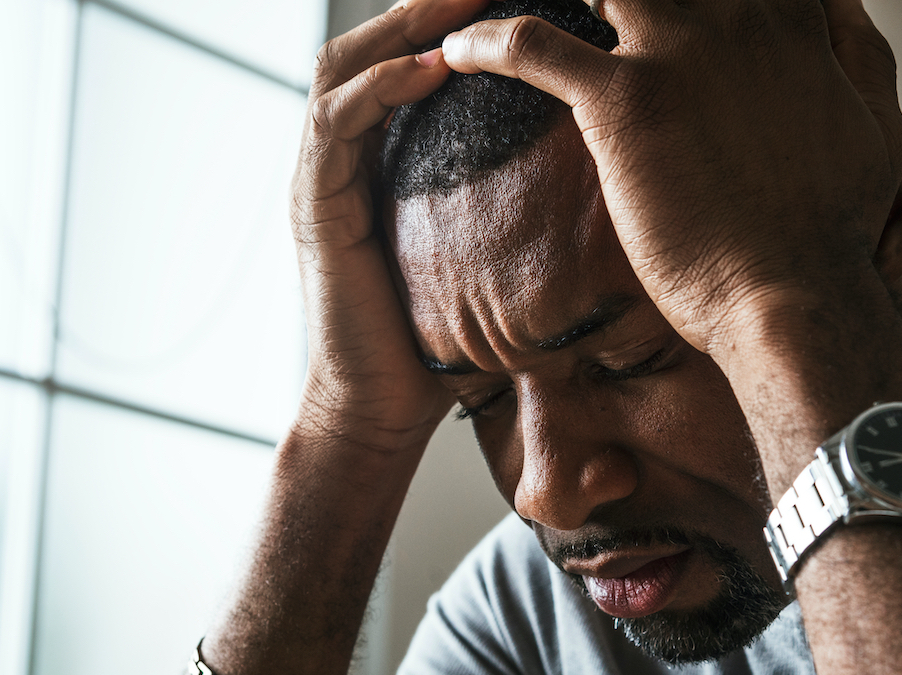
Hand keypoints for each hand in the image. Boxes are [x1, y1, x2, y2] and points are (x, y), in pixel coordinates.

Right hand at [291, 0, 487, 448]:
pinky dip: (382, 87)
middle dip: (426, 7)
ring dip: (402, 27)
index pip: (404, 64)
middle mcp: (344, 159)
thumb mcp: (480, 258)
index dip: (448, 23)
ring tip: (461, 2)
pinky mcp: (313, 206)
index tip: (508, 0)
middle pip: (371, 47)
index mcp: (379, 163)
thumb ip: (505, 211)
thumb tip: (588, 184)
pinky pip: (337, 124)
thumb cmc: (436, 341)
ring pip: (343, 68)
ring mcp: (322, 179)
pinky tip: (432, 67)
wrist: (381, 407)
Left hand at [439, 0, 901, 355]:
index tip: (623, 11)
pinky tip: (459, 55)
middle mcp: (734, 12)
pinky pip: (532, 46)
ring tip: (481, 11)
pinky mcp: (627, 101)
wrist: (795, 295)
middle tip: (574, 10)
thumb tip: (839, 12)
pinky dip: (487, 43)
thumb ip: (857, 51)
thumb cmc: (836, 227)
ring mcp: (678, 49)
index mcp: (789, 13)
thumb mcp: (878, 121)